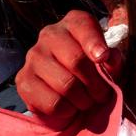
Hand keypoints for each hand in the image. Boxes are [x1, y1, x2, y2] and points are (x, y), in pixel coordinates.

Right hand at [15, 10, 121, 127]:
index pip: (83, 25)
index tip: (103, 58)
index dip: (95, 43)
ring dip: (83, 100)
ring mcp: (33, 57)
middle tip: (101, 95)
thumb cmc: (91, 75)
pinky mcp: (23, 80)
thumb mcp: (108, 65)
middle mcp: (49, 35)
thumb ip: (113, 60)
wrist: (66, 96)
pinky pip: (52, 103)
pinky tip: (69, 107)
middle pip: (76, 60)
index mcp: (73, 24)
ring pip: (65, 84)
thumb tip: (107, 59)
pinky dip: (67, 111)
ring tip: (86, 102)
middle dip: (96, 84)